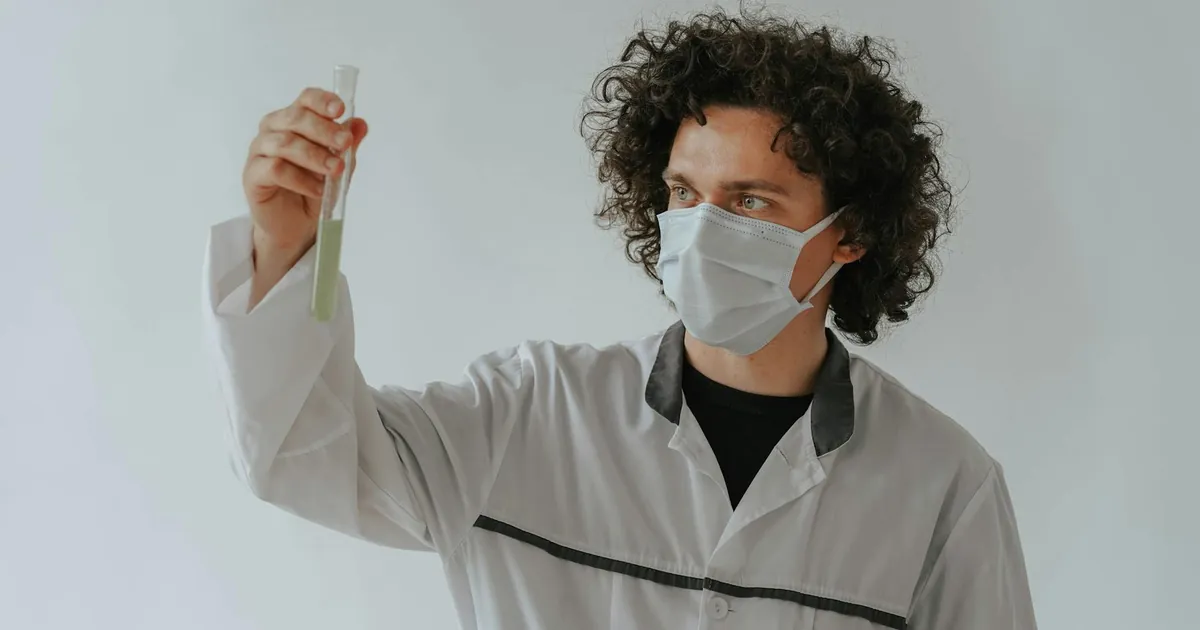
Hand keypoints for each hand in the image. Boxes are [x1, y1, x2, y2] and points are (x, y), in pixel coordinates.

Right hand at [243, 87, 368, 257]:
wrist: (295, 224)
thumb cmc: (312, 189)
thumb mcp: (337, 167)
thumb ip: (346, 146)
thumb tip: (360, 125)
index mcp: (293, 120)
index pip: (305, 100)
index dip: (322, 101)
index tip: (341, 109)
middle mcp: (273, 130)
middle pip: (296, 118)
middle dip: (324, 130)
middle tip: (344, 144)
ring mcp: (259, 151)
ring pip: (285, 143)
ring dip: (314, 156)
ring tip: (335, 170)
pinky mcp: (252, 175)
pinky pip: (276, 169)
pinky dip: (301, 179)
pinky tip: (318, 190)